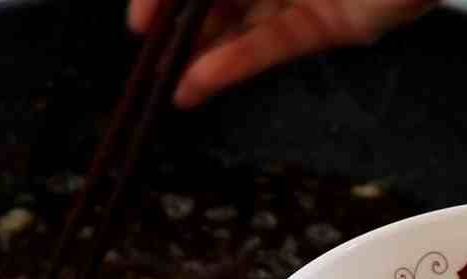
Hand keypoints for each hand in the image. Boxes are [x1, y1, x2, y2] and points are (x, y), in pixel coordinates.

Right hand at [128, 0, 436, 107]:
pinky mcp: (327, 27)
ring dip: (201, 52)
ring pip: (240, 24)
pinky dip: (234, 63)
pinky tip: (197, 83)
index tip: (139, 20)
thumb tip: (170, 1)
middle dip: (178, 25)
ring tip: (165, 82)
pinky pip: (271, 45)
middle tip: (147, 54)